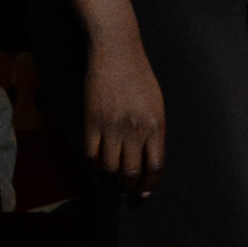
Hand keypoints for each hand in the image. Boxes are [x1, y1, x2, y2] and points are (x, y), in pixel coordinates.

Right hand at [84, 38, 164, 192]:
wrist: (117, 55)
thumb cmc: (140, 79)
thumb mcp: (157, 105)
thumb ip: (154, 131)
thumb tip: (149, 158)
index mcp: (156, 126)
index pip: (155, 166)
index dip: (149, 183)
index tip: (144, 191)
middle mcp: (135, 130)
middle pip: (131, 172)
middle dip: (128, 186)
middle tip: (126, 189)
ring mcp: (111, 126)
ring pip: (109, 167)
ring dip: (110, 176)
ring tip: (111, 176)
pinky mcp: (91, 121)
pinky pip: (91, 153)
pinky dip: (94, 163)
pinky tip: (97, 163)